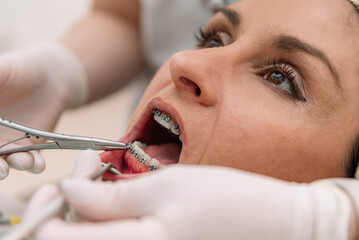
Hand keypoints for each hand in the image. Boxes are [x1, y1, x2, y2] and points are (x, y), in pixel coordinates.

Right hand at [0, 42, 86, 178]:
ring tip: (24, 161)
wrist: (51, 77)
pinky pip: (29, 162)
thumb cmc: (16, 70)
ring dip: (12, 166)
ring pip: (4, 164)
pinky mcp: (29, 148)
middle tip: (0, 170)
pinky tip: (38, 163)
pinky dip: (34, 165)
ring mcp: (6, 144)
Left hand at [24, 151, 352, 239]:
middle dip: (69, 207)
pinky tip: (124, 199)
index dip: (44, 213)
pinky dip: (112, 221)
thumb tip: (69, 191)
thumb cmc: (227, 203)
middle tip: (89, 174)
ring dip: (89, 214)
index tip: (55, 185)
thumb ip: (112, 197)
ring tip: (106, 180)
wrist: (275, 228)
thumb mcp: (167, 187)